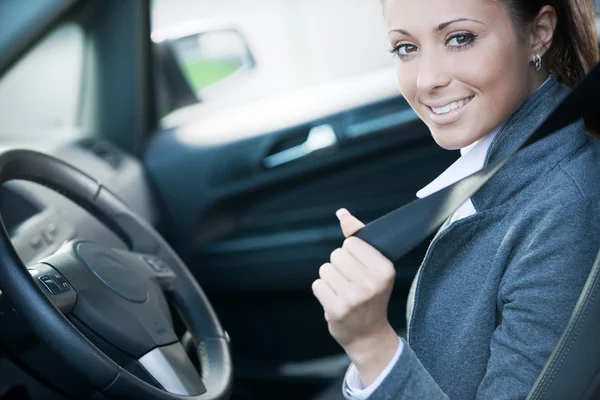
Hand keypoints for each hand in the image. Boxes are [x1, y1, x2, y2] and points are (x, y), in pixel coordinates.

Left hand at [312, 208, 398, 385]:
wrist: (368, 334)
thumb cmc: (371, 296)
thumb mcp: (373, 266)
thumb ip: (359, 237)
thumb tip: (342, 213)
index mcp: (384, 269)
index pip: (351, 243)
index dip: (351, 254)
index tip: (361, 270)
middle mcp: (371, 283)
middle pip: (337, 254)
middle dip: (339, 266)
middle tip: (351, 283)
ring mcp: (354, 297)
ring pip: (325, 269)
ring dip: (330, 279)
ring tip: (343, 292)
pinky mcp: (337, 309)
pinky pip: (317, 285)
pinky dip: (322, 291)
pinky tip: (335, 300)